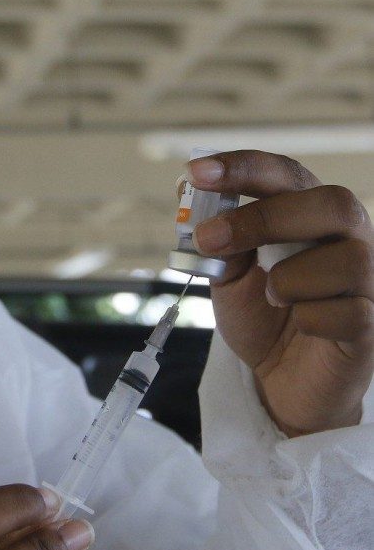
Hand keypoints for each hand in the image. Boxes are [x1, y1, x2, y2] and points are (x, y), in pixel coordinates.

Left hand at [187, 150, 373, 436]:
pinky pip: (350, 313)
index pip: (287, 175)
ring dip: (291, 278)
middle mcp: (349, 239)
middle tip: (210, 238)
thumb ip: (221, 243)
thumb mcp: (229, 276)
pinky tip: (300, 327)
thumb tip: (195, 204)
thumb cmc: (263, 316)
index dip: (244, 168)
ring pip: (349, 259)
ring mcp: (367, 282)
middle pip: (334, 203)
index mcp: (310, 216)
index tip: (197, 173)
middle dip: (265, 218)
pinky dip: (310, 318)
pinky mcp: (371, 327)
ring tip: (271, 296)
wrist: (282, 381)